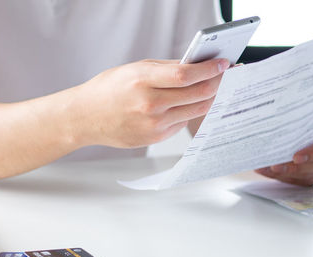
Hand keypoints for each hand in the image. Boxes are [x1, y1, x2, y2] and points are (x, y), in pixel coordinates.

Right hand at [72, 58, 228, 147]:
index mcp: (143, 80)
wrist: (86, 117)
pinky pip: (182, 122)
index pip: (186, 74)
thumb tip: (197, 64)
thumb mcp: (135, 68)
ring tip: (215, 88)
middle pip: (197, 94)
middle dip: (217, 83)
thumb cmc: (109, 89)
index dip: (209, 69)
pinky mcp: (155, 137)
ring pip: (195, 110)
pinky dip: (190, 111)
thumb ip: (167, 67)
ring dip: (209, 98)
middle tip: (226, 75)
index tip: (223, 63)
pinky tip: (193, 102)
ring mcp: (153, 124)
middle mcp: (149, 104)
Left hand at [255, 123, 312, 185]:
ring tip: (266, 169)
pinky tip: (267, 171)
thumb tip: (271, 129)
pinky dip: (281, 176)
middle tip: (275, 167)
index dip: (312, 153)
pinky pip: (298, 180)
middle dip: (294, 168)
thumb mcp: (298, 117)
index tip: (295, 158)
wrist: (300, 129)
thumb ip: (290, 122)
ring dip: (284, 174)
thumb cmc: (299, 122)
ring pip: (307, 176)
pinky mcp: (312, 176)